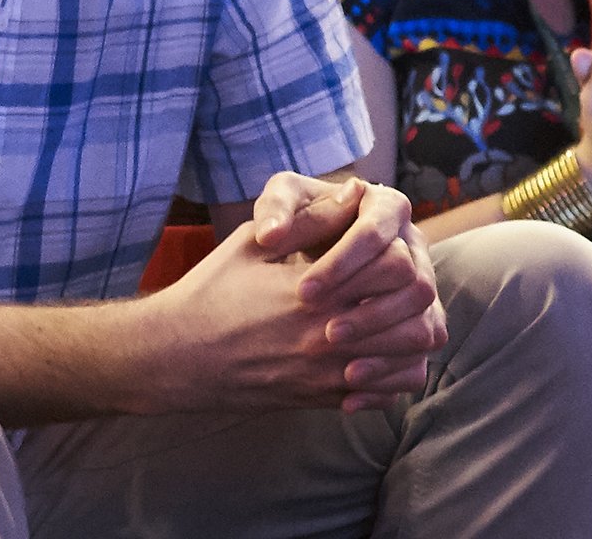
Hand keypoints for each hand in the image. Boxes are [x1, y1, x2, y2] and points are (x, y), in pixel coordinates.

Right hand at [156, 206, 441, 414]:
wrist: (178, 357)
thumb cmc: (213, 291)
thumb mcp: (254, 243)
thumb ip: (310, 220)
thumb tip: (355, 193)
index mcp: (314, 291)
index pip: (394, 268)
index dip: (394, 248)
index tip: (378, 241)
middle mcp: (328, 337)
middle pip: (413, 316)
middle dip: (412, 291)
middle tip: (393, 274)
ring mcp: (329, 374)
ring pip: (409, 359)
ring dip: (409, 331)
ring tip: (392, 309)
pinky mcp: (323, 399)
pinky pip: (387, 392)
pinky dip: (395, 370)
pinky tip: (376, 346)